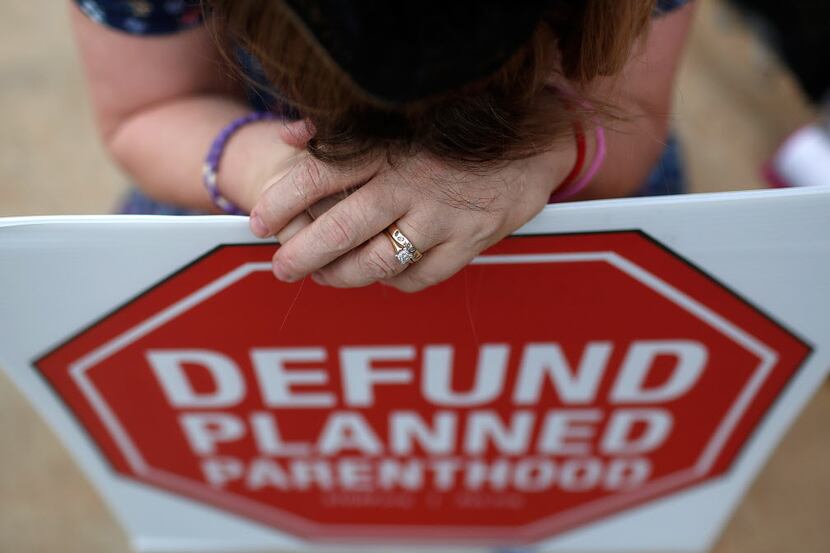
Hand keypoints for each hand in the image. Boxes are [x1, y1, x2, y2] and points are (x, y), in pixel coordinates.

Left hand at [249, 142, 573, 291]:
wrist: (530, 143)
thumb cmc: (453, 133)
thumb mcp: (400, 122)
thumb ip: (343, 131)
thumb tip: (289, 138)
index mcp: (389, 148)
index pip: (321, 175)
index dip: (282, 202)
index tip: (257, 223)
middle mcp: (412, 183)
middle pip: (342, 228)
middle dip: (302, 254)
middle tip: (281, 267)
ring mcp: (442, 217)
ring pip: (378, 262)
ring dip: (342, 276)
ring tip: (323, 276)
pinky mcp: (469, 242)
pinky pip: (420, 277)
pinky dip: (393, 282)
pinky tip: (381, 275)